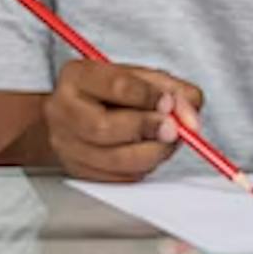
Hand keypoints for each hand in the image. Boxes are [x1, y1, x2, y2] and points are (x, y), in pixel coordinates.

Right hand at [45, 59, 204, 181]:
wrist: (75, 116)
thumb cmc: (111, 93)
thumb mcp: (140, 77)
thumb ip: (171, 89)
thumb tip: (190, 116)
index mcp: (77, 76)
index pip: (115, 86)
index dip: (149, 96)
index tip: (170, 101)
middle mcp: (62, 110)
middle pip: (104, 128)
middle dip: (147, 129)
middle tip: (174, 129)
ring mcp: (66, 144)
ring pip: (113, 159)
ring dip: (151, 152)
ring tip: (166, 141)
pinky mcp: (78, 170)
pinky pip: (118, 177)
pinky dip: (142, 168)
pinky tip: (147, 152)